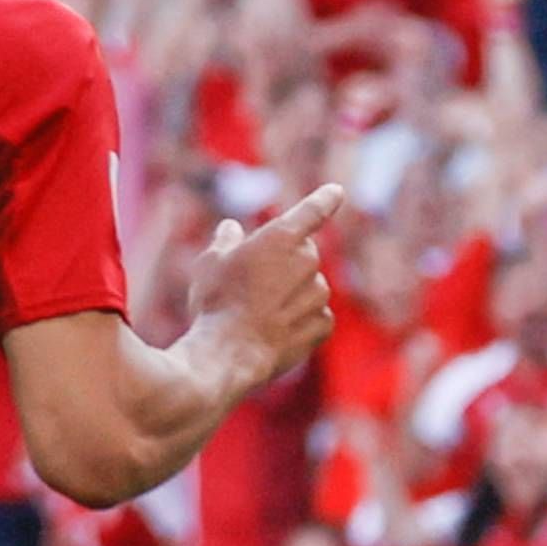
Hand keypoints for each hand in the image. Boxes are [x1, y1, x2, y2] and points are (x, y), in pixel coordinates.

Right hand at [193, 185, 343, 391]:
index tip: (336, 192)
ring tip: (259, 314)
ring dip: (292, 295)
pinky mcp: (322, 324)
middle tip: (252, 285)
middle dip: (284, 265)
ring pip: (310, 287)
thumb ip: (226, 242)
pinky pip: (316, 316)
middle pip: (303, 254)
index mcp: (282, 237)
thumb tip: (231, 229)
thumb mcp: (210, 263)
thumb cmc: (216, 303)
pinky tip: (275, 332)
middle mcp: (307, 260)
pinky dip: (300, 322)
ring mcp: (318, 294)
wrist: (229, 353)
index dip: (325, 199)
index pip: (311, 211)